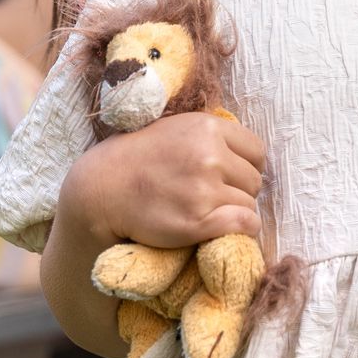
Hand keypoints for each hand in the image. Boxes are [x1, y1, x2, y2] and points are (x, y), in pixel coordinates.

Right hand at [65, 112, 264, 250]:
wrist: (101, 189)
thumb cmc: (135, 158)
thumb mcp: (173, 128)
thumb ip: (207, 134)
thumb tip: (244, 150)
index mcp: (206, 127)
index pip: (256, 150)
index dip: (246, 165)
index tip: (230, 175)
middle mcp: (209, 155)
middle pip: (254, 180)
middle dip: (239, 189)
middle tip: (212, 196)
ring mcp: (204, 190)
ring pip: (249, 204)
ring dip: (234, 211)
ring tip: (207, 211)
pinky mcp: (198, 221)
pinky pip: (245, 225)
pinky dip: (241, 230)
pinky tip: (223, 229)